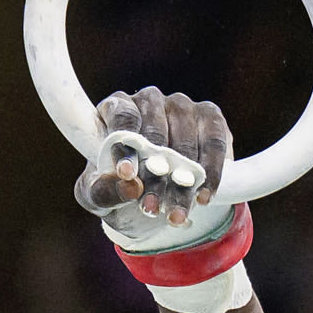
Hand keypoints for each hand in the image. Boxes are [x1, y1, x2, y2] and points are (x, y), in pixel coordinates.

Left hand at [74, 87, 230, 241]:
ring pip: (185, 142)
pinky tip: (203, 197)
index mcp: (116, 107)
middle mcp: (149, 99)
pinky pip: (214, 142)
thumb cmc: (120, 185)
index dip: (125, 145)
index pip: (122, 117)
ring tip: (176, 213)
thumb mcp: (98, 194)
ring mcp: (182, 105)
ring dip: (182, 182)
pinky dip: (210, 173)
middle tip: (151, 208)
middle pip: (156, 133)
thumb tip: (130, 187)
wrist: (156, 189)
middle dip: (154, 176)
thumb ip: (103, 192)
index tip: (127, 175)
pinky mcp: (210, 117)